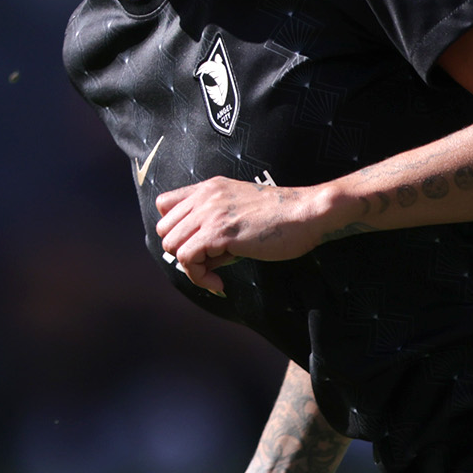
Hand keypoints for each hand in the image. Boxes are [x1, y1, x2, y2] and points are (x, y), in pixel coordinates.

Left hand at [154, 175, 330, 293]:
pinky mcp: (218, 233)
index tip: (197, 245)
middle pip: (164, 229)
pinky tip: (219, 284)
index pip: (165, 204)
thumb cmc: (282, 218)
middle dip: (182, 251)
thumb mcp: (240, 214)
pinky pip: (187, 259)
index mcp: (209, 188)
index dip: (175, 229)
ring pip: (171, 245)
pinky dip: (199, 278)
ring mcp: (210, 213)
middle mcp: (205, 197)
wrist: (307, 214)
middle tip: (208, 264)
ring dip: (191, 267)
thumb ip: (216, 229)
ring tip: (215, 275)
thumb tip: (202, 262)